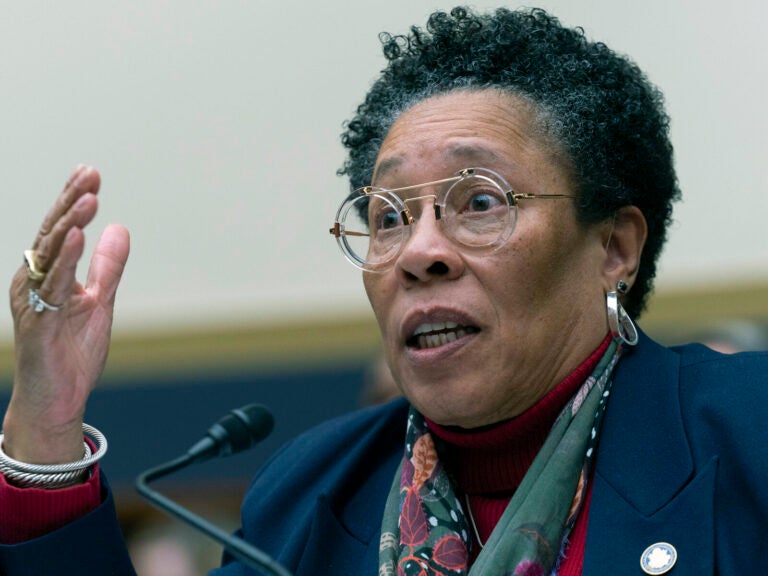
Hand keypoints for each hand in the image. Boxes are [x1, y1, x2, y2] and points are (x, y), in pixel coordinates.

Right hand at [3, 166, 129, 463]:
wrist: (59, 398)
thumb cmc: (72, 351)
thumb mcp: (99, 300)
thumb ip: (107, 266)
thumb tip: (119, 228)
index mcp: (47, 274)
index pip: (60, 229)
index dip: (73, 200)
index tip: (90, 173)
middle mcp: (33, 282)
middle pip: (51, 234)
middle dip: (71, 202)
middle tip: (91, 175)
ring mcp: (33, 301)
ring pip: (49, 255)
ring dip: (69, 224)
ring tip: (89, 199)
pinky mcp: (38, 323)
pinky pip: (51, 287)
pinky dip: (63, 260)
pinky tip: (77, 237)